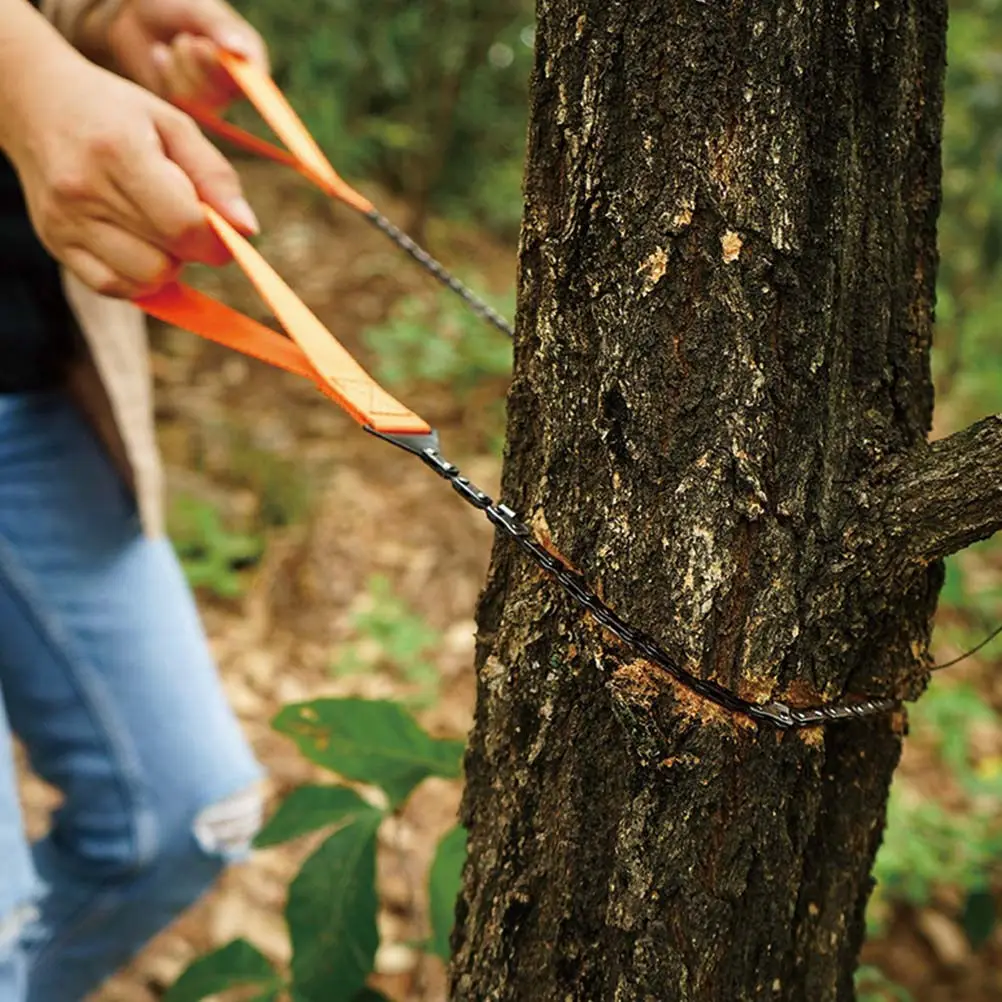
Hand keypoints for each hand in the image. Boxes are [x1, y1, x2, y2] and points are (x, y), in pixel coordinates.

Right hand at [5, 53, 258, 298]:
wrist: (38, 103)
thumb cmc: (119, 115)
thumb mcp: (175, 127)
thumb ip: (216, 178)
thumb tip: (247, 231)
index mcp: (118, 151)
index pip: (183, 226)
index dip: (216, 241)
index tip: (225, 231)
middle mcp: (84, 190)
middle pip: (166, 260)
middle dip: (191, 250)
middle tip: (183, 218)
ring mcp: (65, 222)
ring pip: (144, 281)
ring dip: (166, 265)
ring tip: (156, 228)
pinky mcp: (56, 244)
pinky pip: (114, 288)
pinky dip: (139, 277)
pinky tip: (138, 245)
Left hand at [102, 0, 267, 111]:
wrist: (141, 12)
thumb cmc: (179, 4)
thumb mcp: (200, 9)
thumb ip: (219, 28)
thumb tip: (238, 49)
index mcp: (250, 63)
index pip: (259, 87)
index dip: (241, 81)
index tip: (221, 64)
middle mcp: (235, 87)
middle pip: (222, 94)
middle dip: (199, 63)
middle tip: (188, 39)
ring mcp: (211, 101)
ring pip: (197, 98)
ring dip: (179, 66)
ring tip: (176, 43)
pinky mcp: (187, 107)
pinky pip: (177, 100)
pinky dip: (165, 72)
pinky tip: (161, 55)